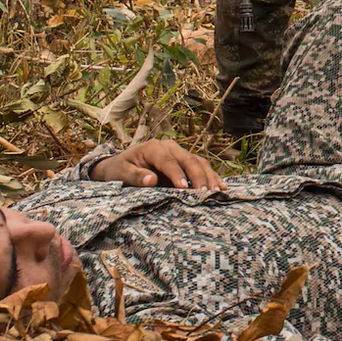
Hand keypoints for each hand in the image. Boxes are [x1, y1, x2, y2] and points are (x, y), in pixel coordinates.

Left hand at [91, 139, 225, 189]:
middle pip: (188, 159)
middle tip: (205, 193)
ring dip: (209, 176)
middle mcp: (170, 147)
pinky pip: (201, 166)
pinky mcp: (185, 161)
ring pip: (198, 162)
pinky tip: (221, 186)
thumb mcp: (121, 173)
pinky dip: (211, 176)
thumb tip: (151, 179)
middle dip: (198, 176)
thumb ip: (135, 176)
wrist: (120, 165)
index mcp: (153, 147)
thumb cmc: (119, 169)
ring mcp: (179, 153)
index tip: (183, 188)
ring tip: (216, 191)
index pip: (168, 161)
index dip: (177, 174)